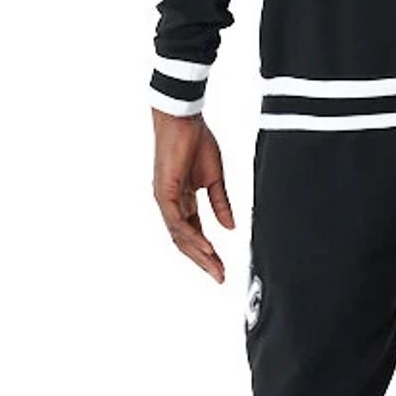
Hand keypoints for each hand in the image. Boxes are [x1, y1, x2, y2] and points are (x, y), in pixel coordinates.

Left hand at [152, 108, 234, 282]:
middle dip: (204, 261)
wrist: (184, 119)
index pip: (195, 234)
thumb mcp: (215, 178)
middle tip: (220, 277)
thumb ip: (220, 204)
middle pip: (186, 241)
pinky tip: (207, 247)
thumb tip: (231, 228)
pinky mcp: (164, 192)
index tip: (223, 269)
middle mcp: (171, 204)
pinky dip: (192, 236)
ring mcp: (165, 200)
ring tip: (215, 268)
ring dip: (199, 254)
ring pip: (180, 236)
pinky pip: (177, 221)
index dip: (209, 252)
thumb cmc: (196, 141)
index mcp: (183, 201)